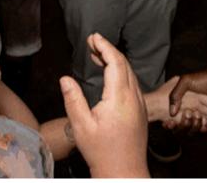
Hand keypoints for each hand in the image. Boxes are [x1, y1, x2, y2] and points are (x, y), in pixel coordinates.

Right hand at [60, 33, 148, 177]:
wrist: (124, 172)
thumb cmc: (102, 152)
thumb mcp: (81, 126)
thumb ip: (73, 99)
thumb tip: (65, 78)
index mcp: (120, 98)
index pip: (115, 62)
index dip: (104, 46)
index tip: (93, 37)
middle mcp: (134, 98)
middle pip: (124, 64)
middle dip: (109, 49)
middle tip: (92, 42)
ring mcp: (140, 104)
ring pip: (131, 73)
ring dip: (116, 60)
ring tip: (97, 55)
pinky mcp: (141, 111)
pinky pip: (133, 84)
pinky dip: (121, 72)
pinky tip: (110, 75)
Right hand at [148, 76, 206, 132]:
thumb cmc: (204, 79)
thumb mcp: (186, 81)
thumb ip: (176, 94)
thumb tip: (172, 113)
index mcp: (181, 103)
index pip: (171, 117)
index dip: (170, 123)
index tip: (172, 121)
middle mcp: (189, 110)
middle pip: (182, 126)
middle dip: (185, 122)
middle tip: (188, 113)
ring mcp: (199, 114)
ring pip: (194, 128)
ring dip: (196, 123)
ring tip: (198, 114)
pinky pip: (204, 127)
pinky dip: (205, 126)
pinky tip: (205, 121)